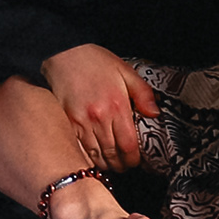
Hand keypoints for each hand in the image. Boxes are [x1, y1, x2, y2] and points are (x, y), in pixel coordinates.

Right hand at [40, 44, 158, 169]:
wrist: (63, 52)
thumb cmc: (94, 60)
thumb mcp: (125, 71)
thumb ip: (143, 94)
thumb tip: (154, 114)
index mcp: (117, 106)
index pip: (128, 146)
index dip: (133, 160)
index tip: (136, 161)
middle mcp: (98, 117)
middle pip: (112, 156)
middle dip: (120, 165)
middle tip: (124, 165)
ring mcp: (80, 122)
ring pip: (94, 156)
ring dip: (104, 165)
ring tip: (110, 164)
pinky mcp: (66, 123)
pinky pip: (78, 149)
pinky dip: (86, 158)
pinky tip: (92, 158)